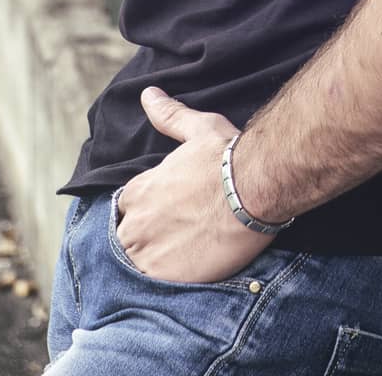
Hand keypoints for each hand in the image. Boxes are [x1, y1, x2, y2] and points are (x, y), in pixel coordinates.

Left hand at [113, 88, 273, 283]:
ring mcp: (146, 249)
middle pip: (127, 239)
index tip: (167, 217)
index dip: (147, 213)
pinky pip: (152, 288)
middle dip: (146, 240)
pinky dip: (164, 284)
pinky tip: (185, 277)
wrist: (254, 187)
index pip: (128, 208)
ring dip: (152, 264)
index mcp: (139, 188)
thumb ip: (169, 115)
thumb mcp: (196, 129)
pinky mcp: (163, 275)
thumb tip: (148, 94)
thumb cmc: (226, 156)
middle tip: (176, 242)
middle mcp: (134, 219)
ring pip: (135, 265)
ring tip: (180, 262)